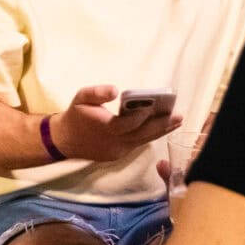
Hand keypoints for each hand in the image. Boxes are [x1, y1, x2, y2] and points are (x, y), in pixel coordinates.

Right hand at [49, 86, 182, 164]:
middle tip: (179, 116)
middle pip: (143, 135)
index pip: (128, 124)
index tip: (154, 107)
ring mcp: (118, 151)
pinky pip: (138, 144)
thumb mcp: (80, 98)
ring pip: (144, 141)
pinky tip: (162, 126)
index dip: (141, 116)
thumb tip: (116, 90)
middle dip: (161, 126)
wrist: (65, 141)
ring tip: (177, 121)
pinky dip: (150, 135)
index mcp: (105, 128)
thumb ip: (97, 93)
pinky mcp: (119, 154)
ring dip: (161, 131)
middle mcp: (115, 143)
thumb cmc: (75, 115)